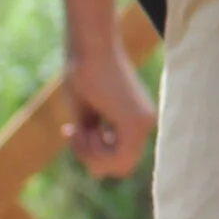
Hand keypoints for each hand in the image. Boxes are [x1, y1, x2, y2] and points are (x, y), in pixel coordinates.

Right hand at [61, 35, 156, 180]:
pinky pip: (114, 158)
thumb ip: (95, 140)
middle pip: (119, 167)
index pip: (119, 159)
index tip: (72, 130)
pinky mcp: (135, 122)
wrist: (88, 46)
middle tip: (73, 132)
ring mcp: (144, 123)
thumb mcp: (87, 115)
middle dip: (90, 158)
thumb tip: (97, 173)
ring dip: (89, 154)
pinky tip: (80, 129)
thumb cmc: (83, 73)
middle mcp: (146, 123)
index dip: (92, 155)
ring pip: (117, 166)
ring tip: (77, 129)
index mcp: (136, 120)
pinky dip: (91, 150)